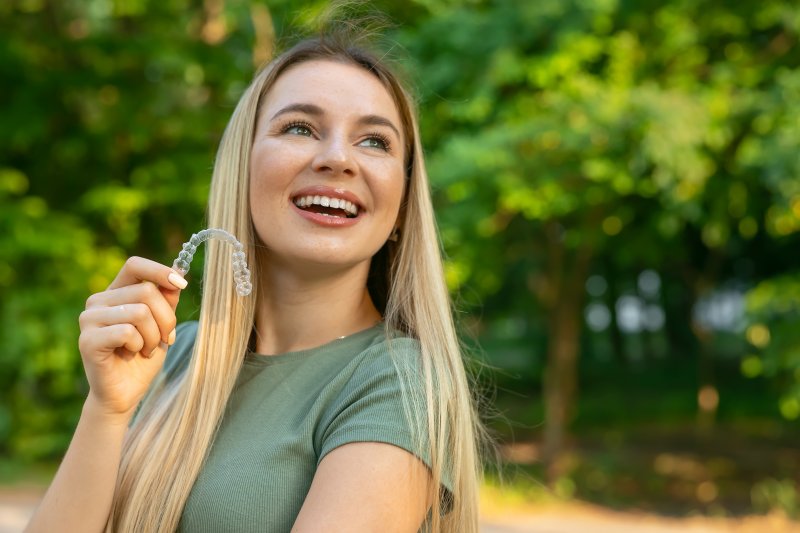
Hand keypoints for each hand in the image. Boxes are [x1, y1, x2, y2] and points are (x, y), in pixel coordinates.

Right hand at [78, 256, 186, 418]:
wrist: (125, 393)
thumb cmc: (143, 356)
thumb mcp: (162, 324)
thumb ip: (166, 300)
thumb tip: (178, 274)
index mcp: (115, 292)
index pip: (135, 265)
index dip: (160, 271)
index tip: (182, 285)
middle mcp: (97, 301)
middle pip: (146, 291)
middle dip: (166, 318)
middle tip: (165, 339)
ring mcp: (89, 319)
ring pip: (140, 312)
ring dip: (154, 336)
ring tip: (146, 349)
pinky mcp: (87, 340)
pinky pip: (127, 332)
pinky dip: (140, 346)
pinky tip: (132, 355)